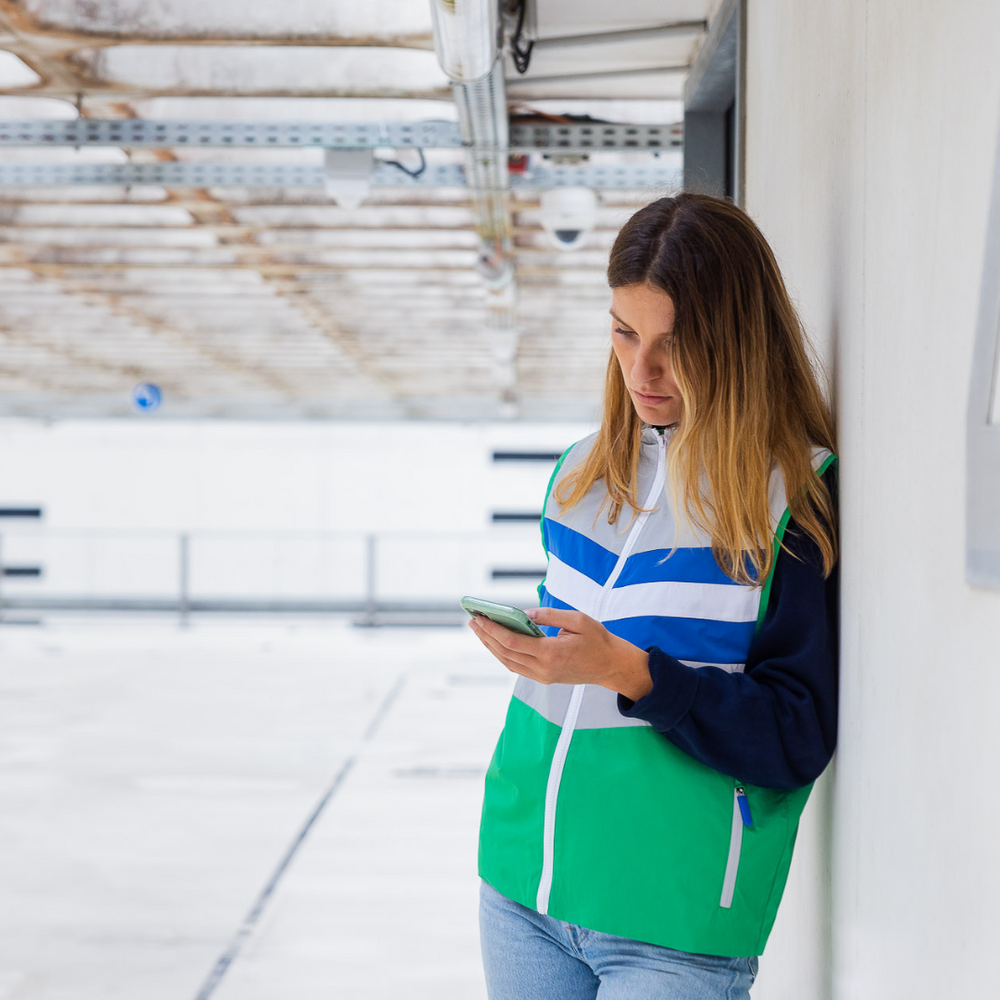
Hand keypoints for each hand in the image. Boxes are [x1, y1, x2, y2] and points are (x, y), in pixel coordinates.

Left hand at [467, 606, 653, 699]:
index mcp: (551, 653)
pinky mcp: (544, 678)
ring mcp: (543, 676)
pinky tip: (496, 642)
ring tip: (479, 630)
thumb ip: (549, 615)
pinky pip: (517, 667)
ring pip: (508, 662)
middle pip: (505, 653)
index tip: (479, 617)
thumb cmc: (597, 639)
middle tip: (472, 621)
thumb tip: (524, 613)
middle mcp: (543, 668)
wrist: (611, 666)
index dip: (492, 629)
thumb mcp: (577, 620)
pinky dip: (503, 654)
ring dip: (491, 647)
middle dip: (486, 637)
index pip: (512, 641)